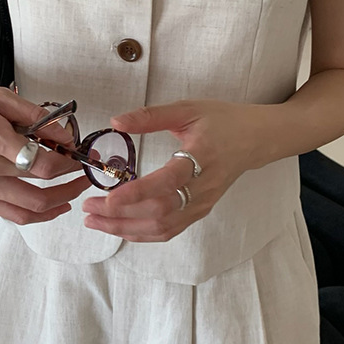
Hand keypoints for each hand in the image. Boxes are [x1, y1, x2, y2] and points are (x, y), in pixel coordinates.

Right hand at [0, 83, 92, 223]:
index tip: (79, 153)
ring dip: (59, 203)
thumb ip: (34, 115)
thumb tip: (64, 136)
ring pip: (30, 210)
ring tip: (73, 191)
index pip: (42, 164)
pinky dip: (37, 214)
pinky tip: (52, 204)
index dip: (69, 162)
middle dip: (71, 184)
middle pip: (41, 189)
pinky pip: (13, 215)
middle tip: (84, 173)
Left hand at [81, 99, 269, 241]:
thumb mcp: (188, 109)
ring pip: (162, 227)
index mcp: (201, 157)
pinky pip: (169, 230)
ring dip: (125, 229)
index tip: (108, 198)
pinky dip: (141, 234)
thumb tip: (116, 122)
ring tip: (95, 221)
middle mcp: (202, 187)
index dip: (137, 194)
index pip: (167, 182)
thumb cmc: (222, 121)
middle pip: (159, 212)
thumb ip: (151, 116)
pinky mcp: (199, 212)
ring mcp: (202, 204)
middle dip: (120, 215)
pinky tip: (120, 228)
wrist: (255, 139)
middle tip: (88, 208)